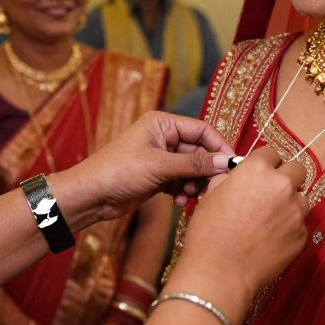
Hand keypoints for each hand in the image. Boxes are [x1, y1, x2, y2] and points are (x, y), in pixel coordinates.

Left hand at [53, 112, 233, 226]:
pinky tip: (179, 201)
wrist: (91, 196)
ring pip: (192, 169)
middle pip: (199, 150)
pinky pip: (181, 181)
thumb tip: (227, 162)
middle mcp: (163, 137)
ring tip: (189, 196)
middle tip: (213, 187)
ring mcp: (160, 158)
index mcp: (162, 123)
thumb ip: (194, 164)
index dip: (219, 146)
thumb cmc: (119, 172)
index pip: (202, 129)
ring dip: (195, 183)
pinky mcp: (157, 176)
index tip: (233, 165)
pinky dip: (184, 191)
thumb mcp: (160, 166)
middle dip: (206, 170)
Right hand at [168, 147, 307, 312]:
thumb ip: (230, 178)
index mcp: (257, 169)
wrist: (220, 272)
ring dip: (289, 203)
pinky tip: (270, 240)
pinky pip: (300, 225)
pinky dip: (289, 228)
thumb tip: (236, 176)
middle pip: (297, 170)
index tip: (259, 174)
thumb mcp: (211, 195)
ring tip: (269, 220)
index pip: (271, 153)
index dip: (264, 163)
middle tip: (270, 193)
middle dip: (285, 177)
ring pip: (301, 198)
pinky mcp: (302, 235)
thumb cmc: (209, 232)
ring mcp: (296, 211)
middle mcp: (282, 185)